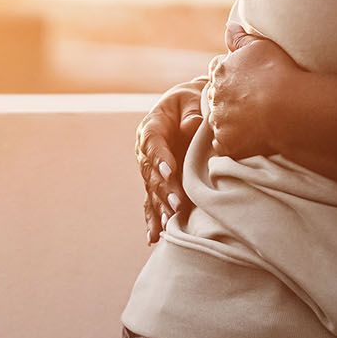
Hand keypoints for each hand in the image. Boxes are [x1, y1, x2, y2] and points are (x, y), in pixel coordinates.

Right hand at [137, 75, 205, 243]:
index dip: (159, 158)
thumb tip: (191, 125)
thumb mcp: (191, 99)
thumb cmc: (190, 102)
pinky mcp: (157, 184)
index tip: (169, 172)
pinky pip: (152, 202)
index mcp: (151, 127)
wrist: (186, 109)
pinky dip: (152, 220)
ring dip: (160, 208)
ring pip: (152, 191)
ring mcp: (149, 170)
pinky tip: (153, 238)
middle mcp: (145, 151)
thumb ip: (190, 112)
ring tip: (168, 223)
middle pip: (151, 172)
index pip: (152, 143)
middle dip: (164, 190)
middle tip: (177, 205)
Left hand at [207, 33, 300, 160]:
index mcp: (220, 71)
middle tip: (252, 104)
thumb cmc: (278, 73)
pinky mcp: (225, 143)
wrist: (286, 107)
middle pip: (217, 97)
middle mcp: (214, 95)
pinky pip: (224, 145)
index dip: (231, 76)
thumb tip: (228, 27)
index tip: (246, 82)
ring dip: (230, 122)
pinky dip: (234, 143)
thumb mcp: (260, 46)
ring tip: (254, 123)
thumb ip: (241, 38)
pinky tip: (250, 140)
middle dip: (229, 100)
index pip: (217, 71)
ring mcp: (219, 121)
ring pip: (219, 121)